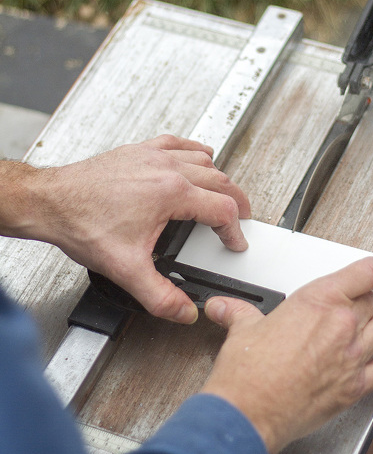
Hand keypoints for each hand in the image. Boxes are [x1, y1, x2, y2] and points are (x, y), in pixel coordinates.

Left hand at [2, 135, 249, 322]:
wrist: (52, 201)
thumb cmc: (82, 224)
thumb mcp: (126, 269)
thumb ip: (160, 296)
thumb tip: (184, 310)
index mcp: (172, 194)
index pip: (222, 209)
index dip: (235, 230)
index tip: (234, 243)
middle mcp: (167, 168)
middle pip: (220, 180)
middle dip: (236, 202)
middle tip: (240, 219)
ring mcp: (153, 156)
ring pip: (202, 159)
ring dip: (218, 177)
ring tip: (222, 194)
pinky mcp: (138, 150)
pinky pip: (177, 143)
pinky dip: (194, 150)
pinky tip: (195, 156)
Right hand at [202, 256, 372, 453]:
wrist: (250, 411)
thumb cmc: (249, 371)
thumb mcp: (244, 329)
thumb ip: (240, 313)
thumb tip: (225, 308)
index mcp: (318, 300)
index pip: (365, 273)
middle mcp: (341, 324)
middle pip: (370, 301)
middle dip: (362, 301)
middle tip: (350, 304)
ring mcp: (352, 356)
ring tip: (370, 324)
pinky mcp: (355, 387)